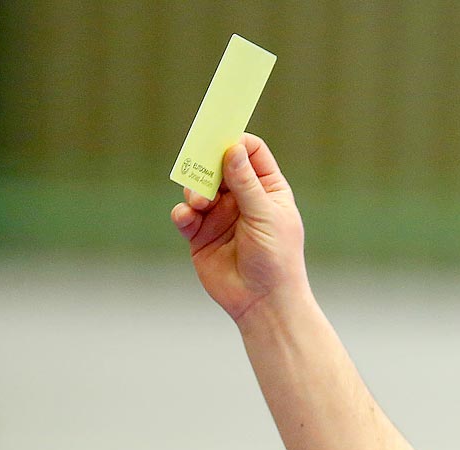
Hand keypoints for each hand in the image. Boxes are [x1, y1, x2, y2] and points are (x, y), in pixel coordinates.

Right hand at [171, 133, 307, 321]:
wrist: (263, 303)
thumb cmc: (276, 259)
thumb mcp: (265, 216)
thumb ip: (246, 183)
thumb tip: (233, 148)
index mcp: (267, 188)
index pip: (250, 151)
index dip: (235, 141)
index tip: (220, 137)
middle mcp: (242, 198)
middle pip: (218, 164)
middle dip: (206, 162)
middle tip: (198, 161)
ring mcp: (220, 215)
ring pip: (198, 187)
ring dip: (194, 189)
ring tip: (199, 202)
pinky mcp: (201, 235)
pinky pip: (185, 215)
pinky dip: (183, 212)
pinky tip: (188, 217)